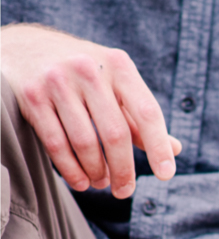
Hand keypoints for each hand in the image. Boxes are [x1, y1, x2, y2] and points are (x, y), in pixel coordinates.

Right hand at [1, 24, 179, 197]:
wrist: (23, 46)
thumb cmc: (84, 74)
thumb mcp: (116, 84)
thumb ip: (140, 116)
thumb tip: (176, 149)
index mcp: (118, 65)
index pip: (147, 112)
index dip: (159, 147)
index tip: (166, 175)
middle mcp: (89, 69)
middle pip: (115, 134)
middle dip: (123, 170)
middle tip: (125, 192)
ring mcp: (57, 80)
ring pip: (85, 142)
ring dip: (96, 172)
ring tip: (102, 184)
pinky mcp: (32, 95)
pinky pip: (56, 143)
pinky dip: (71, 169)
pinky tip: (80, 182)